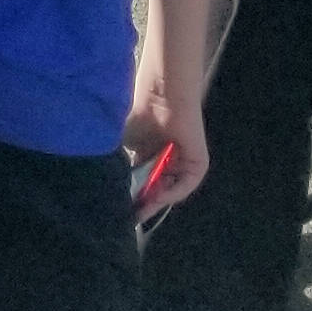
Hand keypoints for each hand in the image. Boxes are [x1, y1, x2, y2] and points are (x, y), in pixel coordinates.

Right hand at [123, 58, 207, 218]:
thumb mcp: (125, 145)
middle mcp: (167, 161)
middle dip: (144, 203)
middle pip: (157, 190)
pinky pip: (185, 186)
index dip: (133, 197)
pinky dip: (172, 193)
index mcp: (150, 155)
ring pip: (170, 189)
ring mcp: (183, 163)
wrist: (162, 95)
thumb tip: (114, 189)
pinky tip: (159, 193)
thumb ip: (124, 167)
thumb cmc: (140, 113)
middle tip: (131, 215)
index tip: (120, 210)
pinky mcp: (197, 164)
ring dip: (156, 200)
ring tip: (142, 206)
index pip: (143, 183)